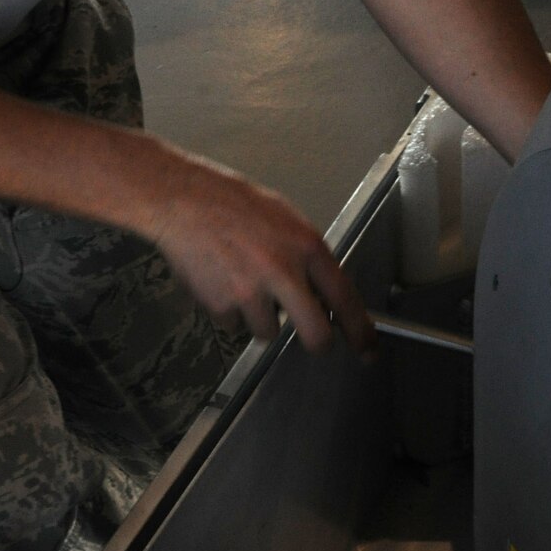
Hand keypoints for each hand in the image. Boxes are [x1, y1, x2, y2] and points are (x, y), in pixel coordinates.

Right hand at [142, 149, 373, 354]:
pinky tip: (221, 281)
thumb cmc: (232, 203)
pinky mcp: (221, 304)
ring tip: (243, 282)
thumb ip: (306, 257)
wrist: (182, 201)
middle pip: (315, 334)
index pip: (345, 298)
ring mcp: (251, 291)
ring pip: (268, 332)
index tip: (368, 349)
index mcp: (305, 246)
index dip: (360, 331)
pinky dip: (229, 311)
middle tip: (313, 341)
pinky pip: (234, 325)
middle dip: (316, 343)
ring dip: (260, 318)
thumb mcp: (285, 220)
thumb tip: (323, 293)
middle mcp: (283, 271)